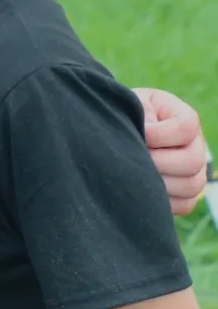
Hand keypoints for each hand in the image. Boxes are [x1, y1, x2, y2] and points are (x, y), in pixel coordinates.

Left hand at [134, 87, 209, 215]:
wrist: (114, 133)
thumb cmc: (122, 114)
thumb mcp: (130, 105)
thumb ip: (140, 111)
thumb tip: (147, 131)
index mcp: (183, 118)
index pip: (186, 127)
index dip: (159, 134)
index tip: (139, 135)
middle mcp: (195, 145)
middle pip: (193, 161)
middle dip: (157, 162)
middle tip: (134, 160)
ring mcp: (193, 171)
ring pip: (191, 185)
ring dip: (159, 182)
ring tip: (135, 173)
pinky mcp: (184, 193)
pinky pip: (184, 204)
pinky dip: (163, 201)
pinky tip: (141, 189)